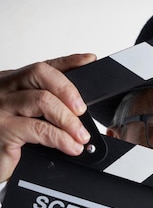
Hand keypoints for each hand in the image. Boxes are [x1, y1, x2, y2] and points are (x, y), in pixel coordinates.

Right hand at [0, 53, 96, 181]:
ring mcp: (0, 108)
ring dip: (69, 120)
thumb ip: (49, 107)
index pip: (42, 66)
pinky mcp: (2, 130)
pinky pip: (38, 129)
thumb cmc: (6, 139)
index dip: (68, 62)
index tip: (88, 61)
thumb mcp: (29, 118)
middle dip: (68, 91)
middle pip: (40, 74)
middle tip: (82, 112)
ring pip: (42, 100)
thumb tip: (80, 108)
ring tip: (81, 136)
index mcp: (11, 82)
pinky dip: (61, 138)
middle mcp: (3, 89)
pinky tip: (70, 146)